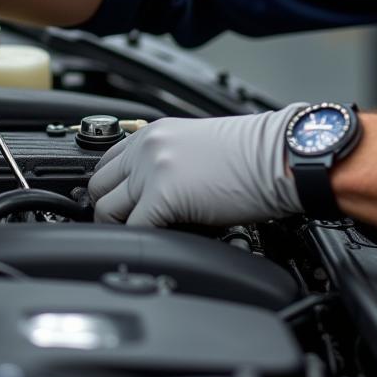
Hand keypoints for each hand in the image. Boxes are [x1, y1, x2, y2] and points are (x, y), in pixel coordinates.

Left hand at [87, 104, 306, 226]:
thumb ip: (166, 162)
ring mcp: (152, 169)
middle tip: (129, 229)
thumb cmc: (252, 155)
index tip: (116, 209)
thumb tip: (151, 194)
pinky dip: (142, 241)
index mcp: (153, 133)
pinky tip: (161, 243)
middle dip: (108, 212)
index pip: (105, 163)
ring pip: (107, 210)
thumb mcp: (196, 146)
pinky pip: (134, 229)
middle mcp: (147, 147)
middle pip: (98, 187)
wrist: (277, 155)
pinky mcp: (164, 194)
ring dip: (122, 229)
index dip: (108, 191)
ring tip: (146, 239)